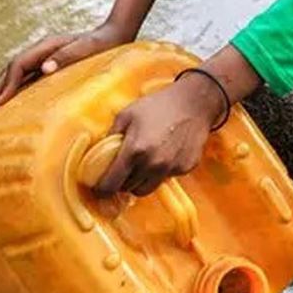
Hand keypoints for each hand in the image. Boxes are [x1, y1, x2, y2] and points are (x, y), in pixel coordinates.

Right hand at [0, 21, 132, 114]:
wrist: (113, 36)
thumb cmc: (101, 44)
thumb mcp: (86, 48)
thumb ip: (67, 56)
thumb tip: (45, 68)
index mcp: (46, 46)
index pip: (19, 64)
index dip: (8, 83)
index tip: (0, 101)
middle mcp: (41, 51)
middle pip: (11, 70)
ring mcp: (44, 58)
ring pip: (16, 75)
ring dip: (2, 91)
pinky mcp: (49, 66)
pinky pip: (26, 79)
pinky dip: (15, 91)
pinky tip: (10, 104)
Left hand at [88, 77, 226, 197]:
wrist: (194, 102)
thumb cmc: (158, 105)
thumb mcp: (127, 114)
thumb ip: (110, 136)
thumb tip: (97, 155)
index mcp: (134, 150)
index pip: (111, 184)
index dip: (102, 188)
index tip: (100, 187)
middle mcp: (153, 164)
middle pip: (128, 189)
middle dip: (122, 182)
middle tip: (124, 169)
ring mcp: (171, 168)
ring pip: (146, 189)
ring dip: (140, 181)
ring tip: (142, 164)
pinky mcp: (185, 168)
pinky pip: (165, 179)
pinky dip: (160, 172)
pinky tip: (164, 154)